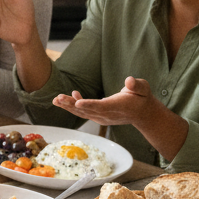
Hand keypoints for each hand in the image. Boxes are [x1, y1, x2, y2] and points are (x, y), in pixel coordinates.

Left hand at [52, 77, 189, 161]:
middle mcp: (107, 114)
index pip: (101, 106)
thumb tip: (130, 81)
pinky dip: (75, 104)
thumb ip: (137, 85)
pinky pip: (84, 111)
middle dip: (71, 104)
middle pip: (87, 110)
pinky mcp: (98, 116)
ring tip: (56, 99)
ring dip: (68, 105)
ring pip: (82, 112)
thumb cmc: (142, 97)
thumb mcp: (143, 88)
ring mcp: (102, 117)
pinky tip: (71, 95)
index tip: (77, 103)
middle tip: (58, 98)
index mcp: (117, 106)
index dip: (89, 104)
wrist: (142, 113)